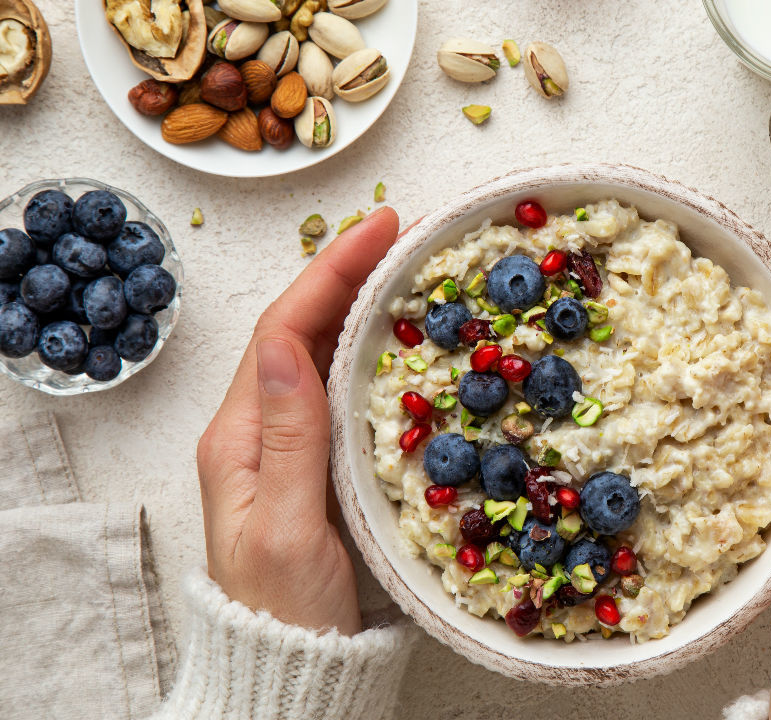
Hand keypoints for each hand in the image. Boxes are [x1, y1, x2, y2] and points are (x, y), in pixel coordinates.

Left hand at [196, 208, 400, 635]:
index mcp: (243, 437)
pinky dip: (369, 347)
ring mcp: (286, 444)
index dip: (331, 272)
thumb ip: (291, 438)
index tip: (381, 228)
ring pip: (320, 352)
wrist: (292, 663)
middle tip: (404, 232)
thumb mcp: (289, 525)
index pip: (284, 331)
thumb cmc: (289, 607)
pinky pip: (339, 386)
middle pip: (300, 328)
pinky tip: (401, 335)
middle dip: (347, 272)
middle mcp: (259, 429)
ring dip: (359, 302)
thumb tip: (286, 347)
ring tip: (406, 265)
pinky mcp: (316, 462)